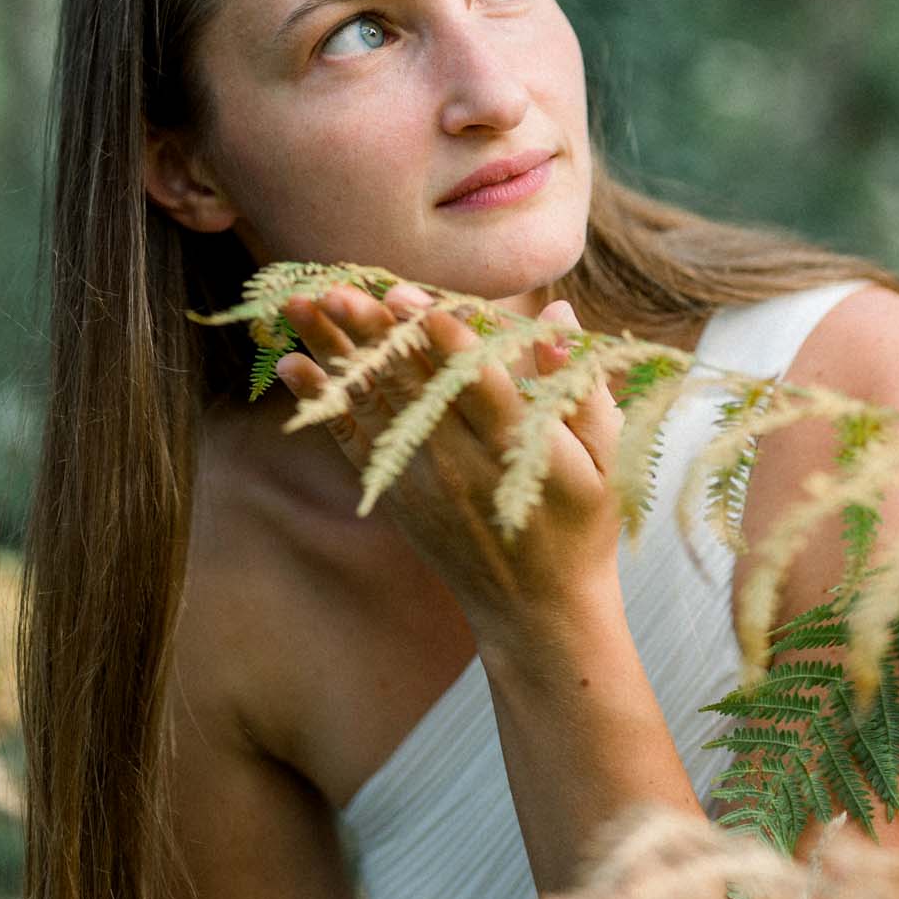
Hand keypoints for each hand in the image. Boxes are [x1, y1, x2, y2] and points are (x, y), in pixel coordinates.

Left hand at [274, 280, 626, 651]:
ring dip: (333, 353)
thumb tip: (558, 314)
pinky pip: (351, 441)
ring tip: (299, 306)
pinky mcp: (397, 492)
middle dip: (372, 334)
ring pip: (372, 402)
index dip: (437, 338)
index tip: (407, 296)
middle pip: (411, 384)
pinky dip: (322, 403)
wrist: (537, 611)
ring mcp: (421, 479)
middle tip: (336, 287)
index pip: (472, 381)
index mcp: (515, 445)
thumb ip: (577, 384)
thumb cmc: (580, 522)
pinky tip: (292, 365)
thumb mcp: (606, 457)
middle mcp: (460, 461)